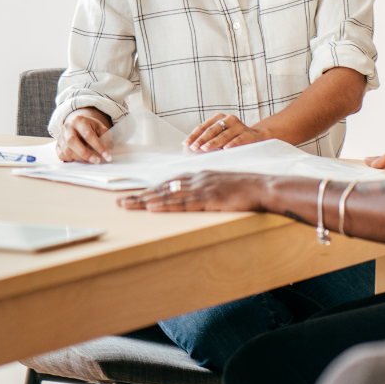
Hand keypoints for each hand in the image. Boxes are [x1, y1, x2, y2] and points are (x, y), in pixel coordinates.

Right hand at [57, 108, 112, 163]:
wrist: (77, 124)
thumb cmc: (91, 127)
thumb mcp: (100, 128)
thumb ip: (106, 138)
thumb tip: (109, 152)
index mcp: (79, 120)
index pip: (88, 134)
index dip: (98, 146)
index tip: (107, 156)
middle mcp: (67, 127)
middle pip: (72, 141)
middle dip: (85, 154)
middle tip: (96, 161)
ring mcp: (60, 136)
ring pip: (66, 150)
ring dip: (79, 158)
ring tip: (90, 160)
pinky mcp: (57, 145)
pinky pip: (61, 155)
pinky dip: (71, 159)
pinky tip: (79, 159)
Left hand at [118, 170, 268, 211]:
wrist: (264, 187)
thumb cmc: (247, 189)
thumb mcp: (224, 186)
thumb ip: (208, 189)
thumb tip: (196, 198)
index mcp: (201, 176)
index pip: (170, 183)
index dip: (152, 189)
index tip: (136, 195)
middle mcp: (197, 179)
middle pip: (163, 187)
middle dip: (141, 195)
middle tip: (120, 201)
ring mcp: (202, 188)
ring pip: (167, 194)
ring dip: (145, 200)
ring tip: (127, 205)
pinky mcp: (208, 198)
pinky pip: (182, 203)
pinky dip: (164, 205)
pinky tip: (151, 207)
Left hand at [183, 113, 269, 151]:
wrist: (256, 137)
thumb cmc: (232, 137)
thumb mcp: (220, 136)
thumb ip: (207, 139)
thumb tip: (190, 148)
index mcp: (219, 118)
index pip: (204, 127)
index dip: (194, 135)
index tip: (186, 144)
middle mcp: (229, 119)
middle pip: (212, 130)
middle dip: (202, 139)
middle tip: (194, 147)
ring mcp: (239, 126)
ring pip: (224, 135)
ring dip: (214, 142)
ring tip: (205, 148)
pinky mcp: (248, 134)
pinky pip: (238, 139)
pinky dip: (232, 144)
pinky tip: (225, 149)